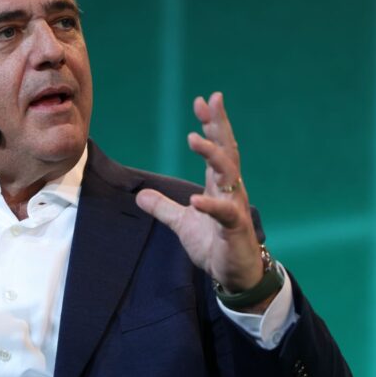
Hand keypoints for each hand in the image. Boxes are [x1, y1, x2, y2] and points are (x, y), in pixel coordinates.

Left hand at [135, 92, 263, 297]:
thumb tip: (140, 195)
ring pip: (229, 175)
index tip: (203, 100)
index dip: (211, 124)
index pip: (216, 148)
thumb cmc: (215, 245)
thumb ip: (163, 207)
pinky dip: (211, 206)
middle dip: (218, 126)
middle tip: (210, 102)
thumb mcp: (182, 223)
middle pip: (226, 151)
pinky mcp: (235, 229)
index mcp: (219, 186)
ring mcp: (235, 208)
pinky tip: (196, 200)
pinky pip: (225, 214)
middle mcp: (230, 190)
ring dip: (212, 155)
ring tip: (193, 139)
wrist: (235, 276)